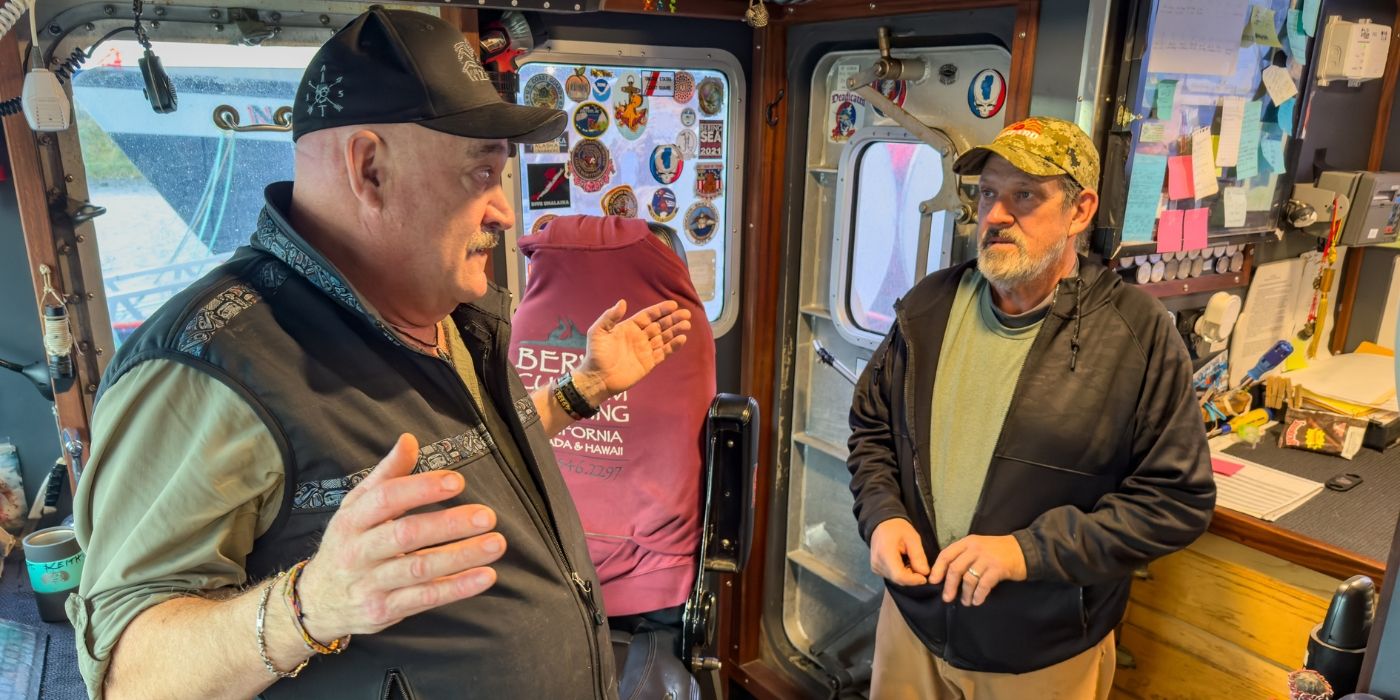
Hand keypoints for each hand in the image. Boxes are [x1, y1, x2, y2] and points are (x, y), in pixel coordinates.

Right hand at [296, 434, 505, 638]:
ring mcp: (370, 584)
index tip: (457, 481)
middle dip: (448, 524)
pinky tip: (485, 576)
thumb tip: (410, 440)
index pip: (386, 499)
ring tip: (496, 543)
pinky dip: (457, 588)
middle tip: (487, 515)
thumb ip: (387, 475)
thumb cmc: (347, 544)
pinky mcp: (384, 611)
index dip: (421, 489)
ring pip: (420, 569)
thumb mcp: (356, 507)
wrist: (317, 602)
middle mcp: (358, 552)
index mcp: (351, 520)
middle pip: (405, 535)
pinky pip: (425, 599)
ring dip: (461, 556)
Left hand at [574, 299, 690, 404]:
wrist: (597, 378)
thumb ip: (609, 317)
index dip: (660, 310)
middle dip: (672, 319)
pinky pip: (663, 353)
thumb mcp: (598, 332)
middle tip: (686, 314)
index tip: (673, 305)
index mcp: (629, 328)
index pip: (648, 316)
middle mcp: (639, 337)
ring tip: (686, 325)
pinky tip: (681, 339)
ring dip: (675, 331)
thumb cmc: (596, 354)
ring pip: (664, 338)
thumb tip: (623, 302)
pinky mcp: (648, 363)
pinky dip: (673, 346)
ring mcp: (645, 350)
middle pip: (659, 325)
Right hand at [869, 518, 930, 585]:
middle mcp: (877, 562)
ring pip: (895, 579)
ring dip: (906, 574)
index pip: (899, 575)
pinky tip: (903, 562)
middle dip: (911, 577)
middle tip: (919, 565)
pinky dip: (900, 572)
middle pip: (898, 579)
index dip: (913, 580)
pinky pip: (891, 576)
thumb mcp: (912, 538)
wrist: (882, 524)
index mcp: (885, 553)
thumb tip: (924, 573)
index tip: (924, 578)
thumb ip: (918, 556)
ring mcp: (875, 566)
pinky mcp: (876, 568)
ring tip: (910, 560)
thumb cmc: (897, 528)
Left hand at [928, 534, 1026, 605]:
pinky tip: (977, 601)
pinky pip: (983, 585)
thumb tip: (947, 575)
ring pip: (968, 578)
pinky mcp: (998, 568)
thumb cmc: (999, 551)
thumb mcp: (979, 547)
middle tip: (947, 598)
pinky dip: (978, 595)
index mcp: (968, 542)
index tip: (933, 582)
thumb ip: (964, 556)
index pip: (946, 554)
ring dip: (965, 593)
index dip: (938, 569)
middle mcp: (975, 548)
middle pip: (955, 568)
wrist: (1025, 550)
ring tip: (966, 602)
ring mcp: (987, 558)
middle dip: (949, 585)